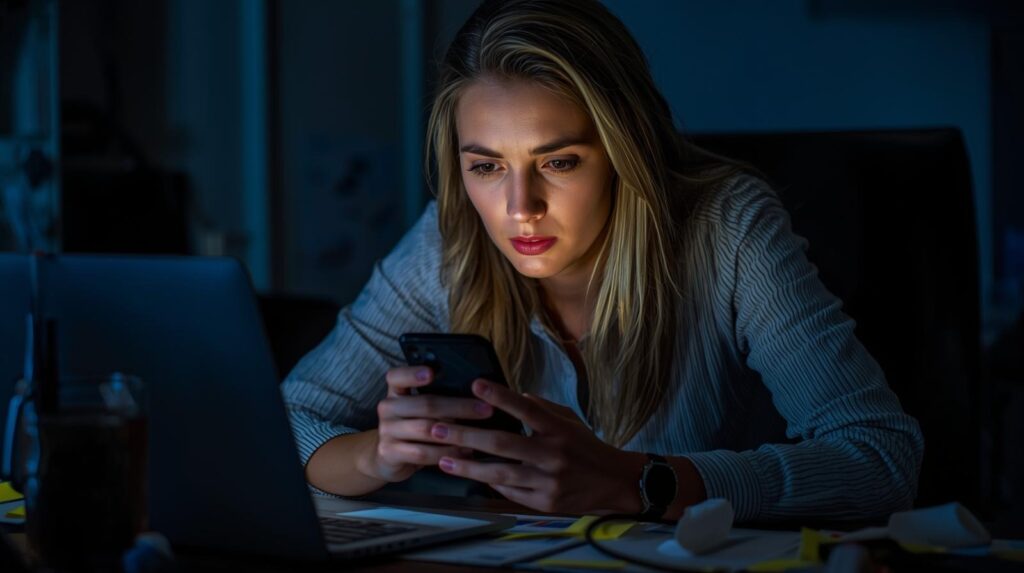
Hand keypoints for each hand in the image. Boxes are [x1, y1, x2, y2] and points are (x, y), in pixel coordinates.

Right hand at [369, 366, 492, 482]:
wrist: (388, 458)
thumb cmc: (413, 427)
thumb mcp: (419, 410)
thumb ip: (437, 398)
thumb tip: (476, 392)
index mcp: (396, 392)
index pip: (397, 376)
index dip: (412, 373)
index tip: (432, 372)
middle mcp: (388, 408)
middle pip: (425, 404)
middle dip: (459, 406)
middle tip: (485, 409)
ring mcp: (387, 431)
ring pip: (425, 429)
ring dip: (455, 432)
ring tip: (479, 434)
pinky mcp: (389, 453)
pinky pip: (422, 453)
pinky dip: (446, 453)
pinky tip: (463, 452)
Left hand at [427, 379, 643, 513]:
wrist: (613, 482)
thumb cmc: (586, 446)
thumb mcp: (569, 419)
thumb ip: (541, 407)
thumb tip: (513, 395)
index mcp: (559, 429)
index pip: (526, 409)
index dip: (500, 396)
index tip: (475, 385)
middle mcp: (553, 454)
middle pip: (503, 443)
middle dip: (466, 435)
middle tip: (438, 427)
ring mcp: (548, 480)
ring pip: (501, 473)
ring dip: (468, 466)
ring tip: (443, 459)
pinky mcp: (545, 502)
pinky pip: (510, 492)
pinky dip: (489, 483)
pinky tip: (470, 475)